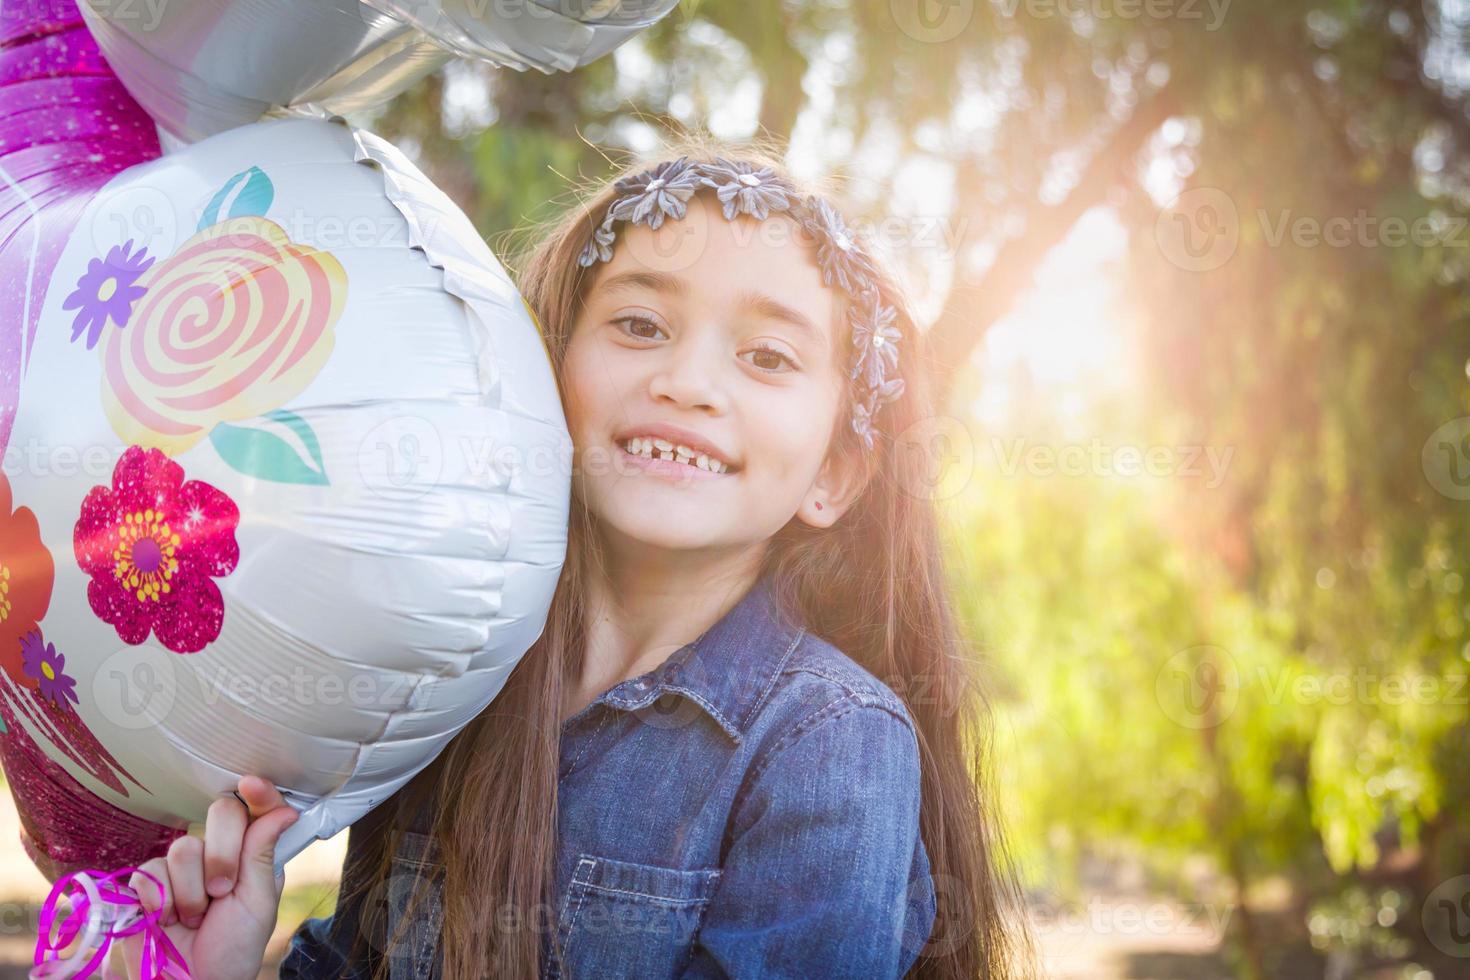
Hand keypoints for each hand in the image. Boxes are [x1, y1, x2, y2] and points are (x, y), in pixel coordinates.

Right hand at [123, 776, 298, 979]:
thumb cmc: (233, 949)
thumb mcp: (258, 904)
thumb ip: (263, 855)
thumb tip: (285, 809)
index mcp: (253, 855)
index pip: (257, 810)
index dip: (258, 793)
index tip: (252, 784)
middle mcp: (218, 853)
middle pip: (220, 814)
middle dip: (222, 856)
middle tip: (221, 893)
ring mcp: (181, 867)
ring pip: (184, 847)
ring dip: (190, 893)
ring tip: (194, 919)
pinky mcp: (148, 882)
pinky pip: (149, 871)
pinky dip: (161, 901)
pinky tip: (166, 919)